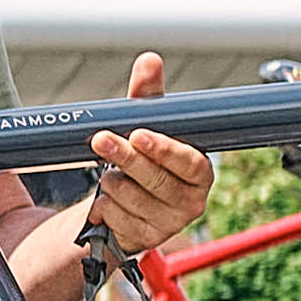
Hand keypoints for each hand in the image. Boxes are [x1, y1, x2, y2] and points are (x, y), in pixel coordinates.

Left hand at [79, 53, 210, 252]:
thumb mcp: (144, 126)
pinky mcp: (146, 240)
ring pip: (132, 200)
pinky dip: (104, 208)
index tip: (138, 135)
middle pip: (157, 181)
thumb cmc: (143, 161)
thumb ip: (148, 96)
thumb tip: (150, 60)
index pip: (188, 162)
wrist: (125, 207)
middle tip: (102, 139)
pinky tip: (105, 202)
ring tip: (109, 175)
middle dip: (126, 159)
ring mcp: (169, 223)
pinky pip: (117, 220)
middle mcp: (191, 200)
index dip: (164, 150)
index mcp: (199, 171)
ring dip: (111, 184)